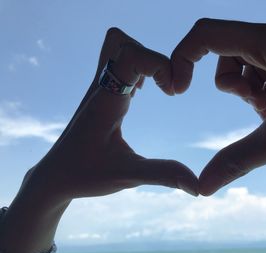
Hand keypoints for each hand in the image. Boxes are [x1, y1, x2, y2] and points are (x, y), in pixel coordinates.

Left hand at [31, 28, 198, 198]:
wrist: (55, 176)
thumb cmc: (86, 175)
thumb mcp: (128, 176)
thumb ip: (164, 175)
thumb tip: (198, 186)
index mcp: (106, 102)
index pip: (131, 55)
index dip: (160, 65)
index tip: (172, 93)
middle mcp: (99, 88)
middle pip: (119, 41)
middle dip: (150, 56)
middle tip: (162, 85)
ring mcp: (98, 88)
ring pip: (116, 47)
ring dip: (142, 59)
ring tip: (155, 87)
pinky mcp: (99, 93)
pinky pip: (117, 63)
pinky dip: (136, 68)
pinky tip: (141, 92)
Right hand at [171, 19, 265, 194]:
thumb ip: (236, 161)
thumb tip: (201, 187)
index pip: (207, 34)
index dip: (182, 58)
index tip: (178, 91)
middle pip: (223, 57)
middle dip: (234, 91)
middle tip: (264, 108)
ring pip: (242, 72)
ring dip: (250, 97)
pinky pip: (260, 82)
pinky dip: (264, 101)